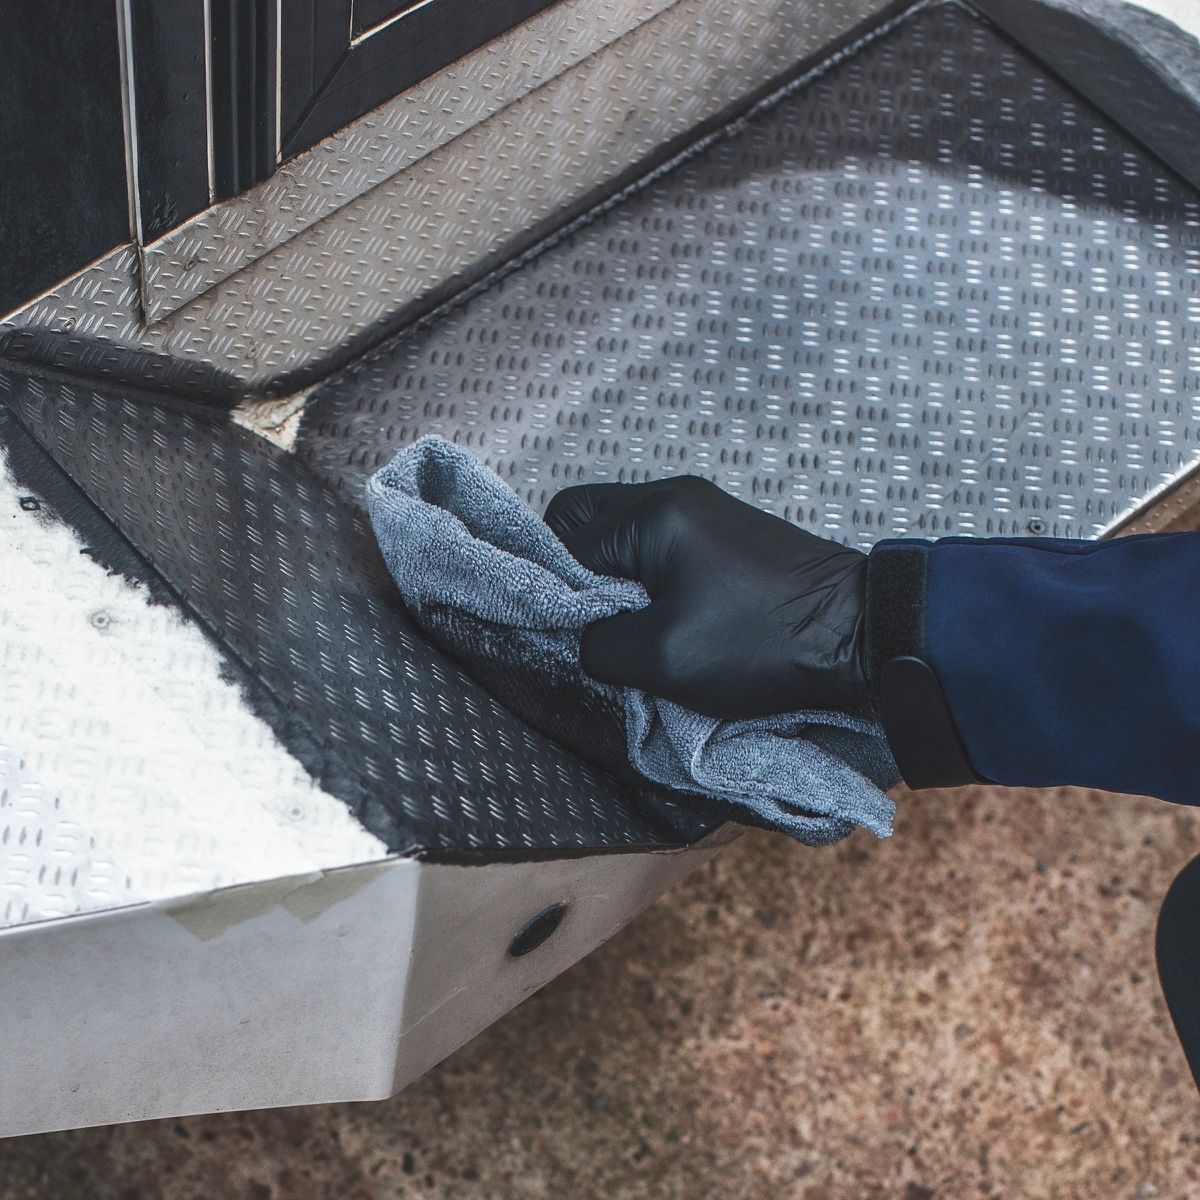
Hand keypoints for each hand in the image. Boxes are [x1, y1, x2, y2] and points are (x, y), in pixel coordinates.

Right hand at [544, 476, 869, 718]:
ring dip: (618, 587)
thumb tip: (578, 637)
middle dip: (578, 579)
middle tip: (590, 629)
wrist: (864, 634)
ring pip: (625, 541)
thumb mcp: (662, 657)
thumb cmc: (766, 641)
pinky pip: (662, 551)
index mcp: (653, 513)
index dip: (553, 592)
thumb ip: (598, 645)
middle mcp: (674, 496)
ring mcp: (704, 512)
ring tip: (633, 634)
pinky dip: (651, 586)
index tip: (561, 634)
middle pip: (587, 524)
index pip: (563, 540)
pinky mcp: (726, 536)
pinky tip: (666, 625)